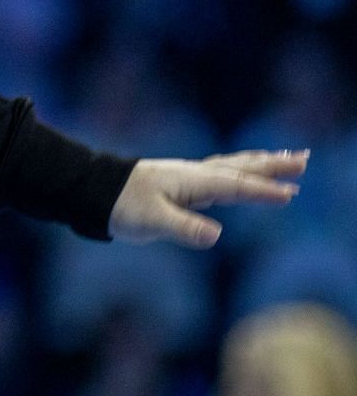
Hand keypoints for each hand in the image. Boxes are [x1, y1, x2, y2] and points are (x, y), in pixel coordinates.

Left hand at [109, 149, 307, 248]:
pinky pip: (222, 174)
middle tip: (304, 159)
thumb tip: (215, 235)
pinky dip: (241, 172)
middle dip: (273, 166)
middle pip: (241, 168)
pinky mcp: (183, 184)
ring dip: (261, 164)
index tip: (290, 194)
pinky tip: (246, 174)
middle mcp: (194, 174)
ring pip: (233, 167)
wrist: (92, 190)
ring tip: (289, 160)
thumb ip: (183, 228)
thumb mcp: (150, 221)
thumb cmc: (120, 206)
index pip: (234, 186)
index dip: (262, 192)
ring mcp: (189, 177)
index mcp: (190, 181)